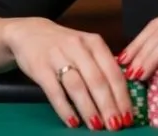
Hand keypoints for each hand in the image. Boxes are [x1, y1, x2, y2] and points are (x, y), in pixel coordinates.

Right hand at [3, 17, 132, 130]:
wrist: (29, 31)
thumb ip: (102, 65)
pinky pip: (55, 91)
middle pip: (98, 80)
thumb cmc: (64, 44)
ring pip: (77, 86)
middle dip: (108, 106)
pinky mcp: (40, 67)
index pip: (113, 72)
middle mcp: (78, 47)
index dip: (122, 96)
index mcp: (94, 42)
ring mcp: (58, 56)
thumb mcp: (86, 46)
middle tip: (115, 126)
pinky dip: (65, 109)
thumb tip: (121, 96)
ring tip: (97, 126)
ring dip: (89, 109)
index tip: (128, 116)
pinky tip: (73, 122)